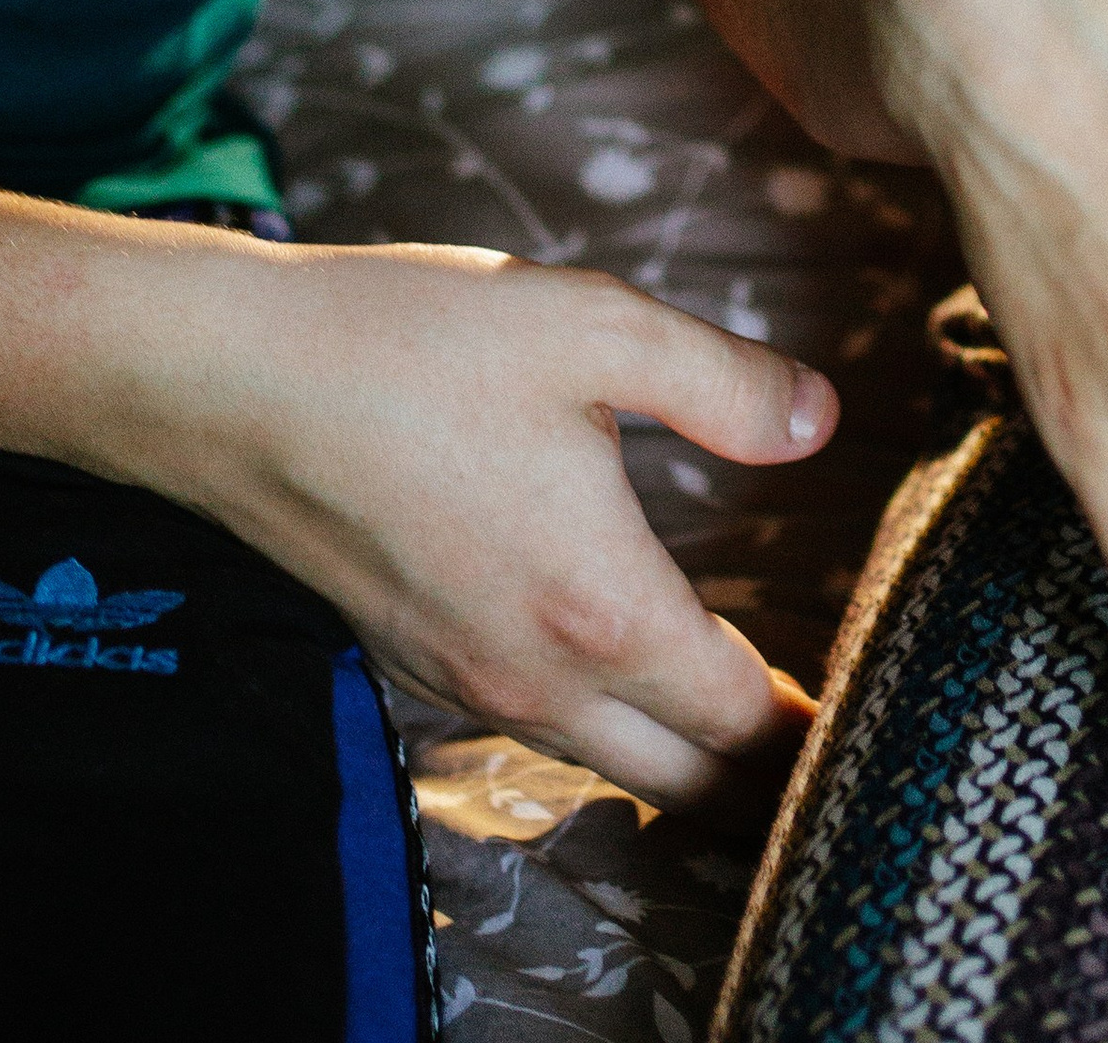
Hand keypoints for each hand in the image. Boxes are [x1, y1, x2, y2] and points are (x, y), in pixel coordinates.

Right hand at [128, 233, 831, 801]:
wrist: (231, 383)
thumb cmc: (412, 345)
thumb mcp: (596, 327)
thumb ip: (725, 384)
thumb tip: (822, 421)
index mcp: (602, 605)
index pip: (743, 716)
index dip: (819, 718)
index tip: (876, 706)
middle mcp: (537, 675)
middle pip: (685, 781)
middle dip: (767, 774)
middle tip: (832, 739)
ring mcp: (467, 680)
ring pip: (610, 766)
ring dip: (687, 758)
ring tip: (751, 715)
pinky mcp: (417, 658)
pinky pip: (539, 731)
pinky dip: (607, 727)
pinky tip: (626, 666)